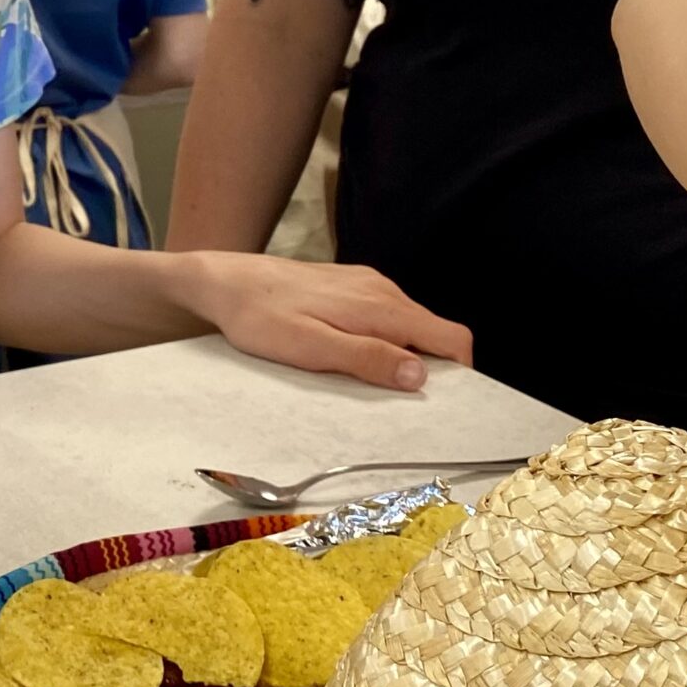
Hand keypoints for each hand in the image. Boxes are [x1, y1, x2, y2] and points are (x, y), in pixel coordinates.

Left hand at [178, 250, 471, 391]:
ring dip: (404, 356)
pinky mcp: (349, 285)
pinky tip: (354, 357)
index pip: (452, 338)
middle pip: (435, 334)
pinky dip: (384, 341)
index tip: (445, 404)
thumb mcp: (311, 348)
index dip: (461, 374)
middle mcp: (382, 291)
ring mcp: (367, 285)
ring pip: (410, 326)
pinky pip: (385, 316)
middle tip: (402, 403)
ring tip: (374, 385)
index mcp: (381, 307)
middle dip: (432, 370)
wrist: (225, 282)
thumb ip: (366, 359)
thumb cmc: (261, 318)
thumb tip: (420, 375)